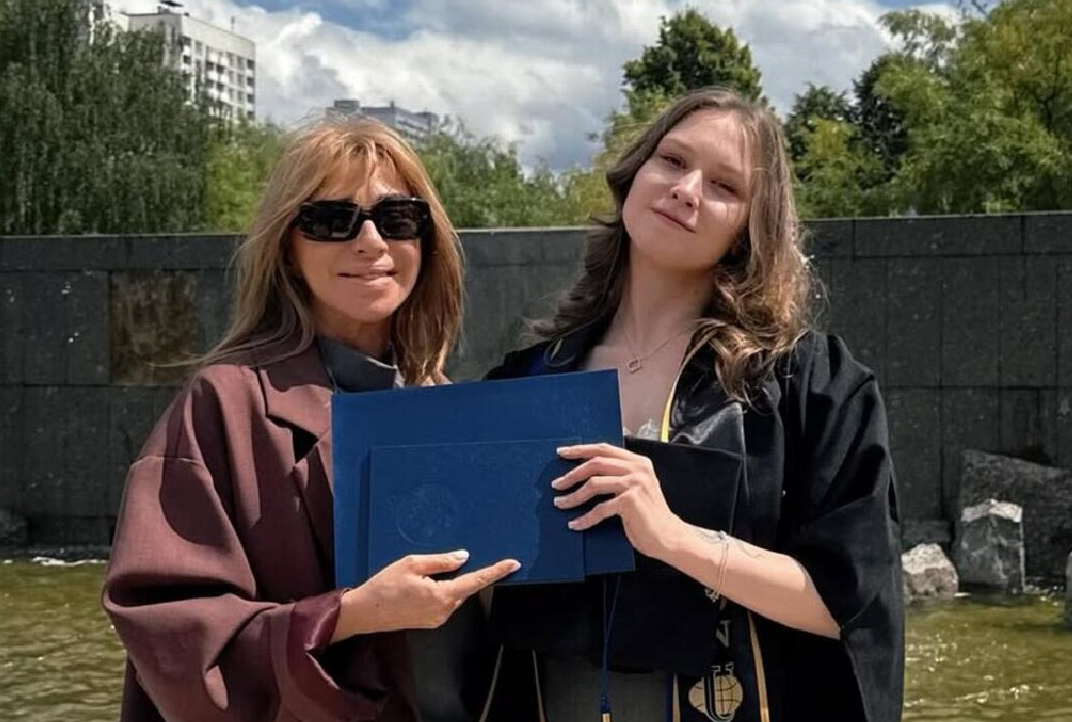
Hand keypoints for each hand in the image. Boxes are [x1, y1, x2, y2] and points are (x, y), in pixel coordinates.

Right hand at [334, 551, 518, 639]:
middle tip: (441, 562)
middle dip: (461, 573)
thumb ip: (442, 561)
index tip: (513, 565)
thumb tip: (464, 557)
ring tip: (419, 576)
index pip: (476, 581)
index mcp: (442, 596)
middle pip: (464, 588)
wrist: (364, 613)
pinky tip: (421, 585)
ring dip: (447, 582)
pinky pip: (444, 602)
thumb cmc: (384, 586)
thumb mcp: (412, 564)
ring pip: (454, 595)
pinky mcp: (430, 621)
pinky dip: (440, 590)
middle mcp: (443, 611)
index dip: (496, 572)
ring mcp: (437, 619)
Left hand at [553, 443, 685, 561]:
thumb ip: (619, 475)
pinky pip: (599, 508)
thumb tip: (584, 472)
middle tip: (556, 484)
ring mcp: (634, 484)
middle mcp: (637, 469)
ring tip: (560, 503)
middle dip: (571, 474)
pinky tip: (575, 524)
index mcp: (638, 461)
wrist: (669, 537)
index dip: (580, 450)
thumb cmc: (648, 515)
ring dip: (573, 496)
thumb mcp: (636, 487)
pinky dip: (585, 518)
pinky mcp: (630, 501)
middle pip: (595, 463)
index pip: (603, 449)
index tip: (561, 453)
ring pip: (593, 484)